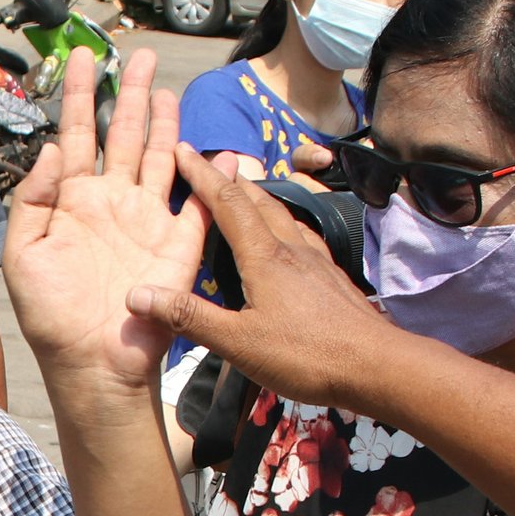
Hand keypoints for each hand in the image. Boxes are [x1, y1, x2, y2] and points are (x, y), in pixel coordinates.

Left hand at [1, 46, 205, 395]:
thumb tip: (53, 149)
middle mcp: (113, 203)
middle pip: (126, 134)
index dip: (81, 95)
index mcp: (74, 202)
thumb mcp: (24, 255)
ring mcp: (148, 221)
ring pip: (162, 157)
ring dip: (166, 121)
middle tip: (139, 56)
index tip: (86, 56)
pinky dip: (211, 177)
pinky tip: (217, 149)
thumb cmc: (51, 316)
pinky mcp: (179, 246)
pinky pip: (199, 205)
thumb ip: (33, 199)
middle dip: (131, 94)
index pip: (78, 134)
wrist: (92, 364)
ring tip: (167, 85)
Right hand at [128, 151, 396, 409]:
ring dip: (257, 197)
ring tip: (243, 192)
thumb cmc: (307, 355)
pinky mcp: (332, 277)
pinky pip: (301, 236)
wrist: (377, 366)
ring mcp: (316, 261)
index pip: (227, 202)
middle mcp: (291, 248)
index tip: (184, 149)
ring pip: (282, 215)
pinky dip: (282, 223)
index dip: (203, 174)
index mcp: (264, 257)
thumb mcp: (238, 343)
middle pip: (257, 200)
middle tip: (208, 162)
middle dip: (229, 178)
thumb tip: (136, 293)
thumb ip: (189, 317)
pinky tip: (287, 237)